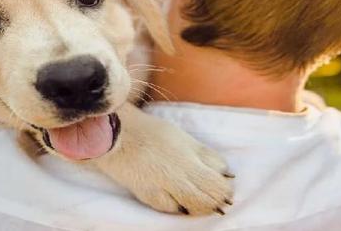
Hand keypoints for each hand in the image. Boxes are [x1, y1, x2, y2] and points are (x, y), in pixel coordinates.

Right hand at [93, 103, 233, 214]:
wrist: (116, 136)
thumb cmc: (150, 132)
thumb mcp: (182, 137)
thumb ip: (204, 154)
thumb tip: (225, 171)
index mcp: (189, 159)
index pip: (218, 181)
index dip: (225, 185)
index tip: (225, 183)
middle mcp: (179, 177)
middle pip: (209, 197)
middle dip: (217, 198)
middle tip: (220, 198)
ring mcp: (163, 189)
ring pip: (193, 207)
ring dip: (201, 206)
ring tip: (203, 202)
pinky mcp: (148, 197)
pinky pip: (171, 209)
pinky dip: (180, 207)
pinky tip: (182, 204)